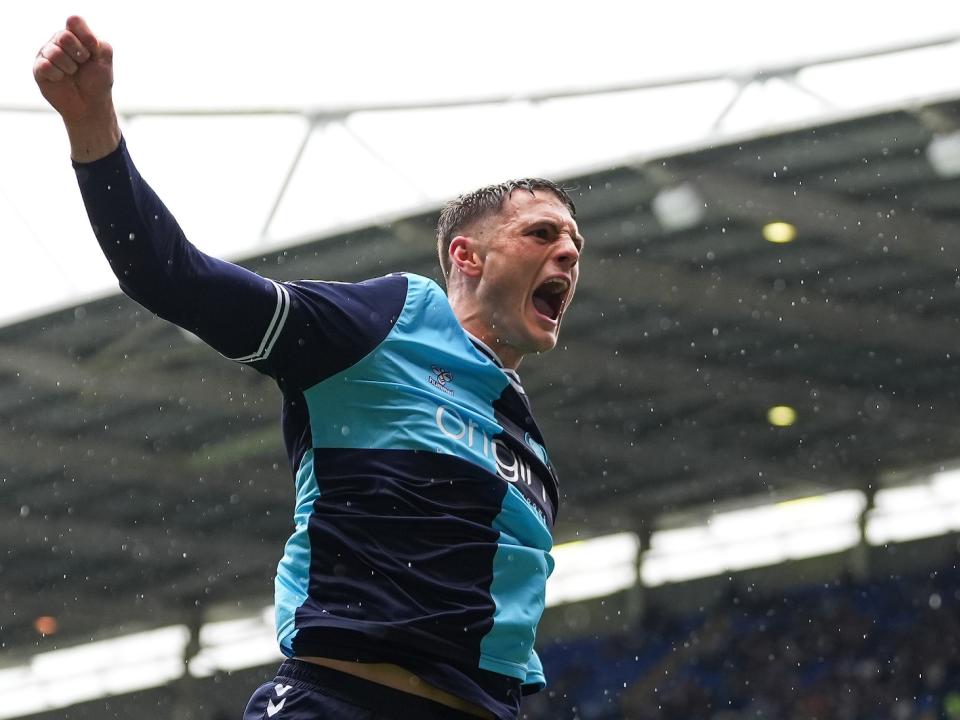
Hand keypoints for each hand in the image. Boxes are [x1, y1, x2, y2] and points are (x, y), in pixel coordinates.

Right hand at [34, 16, 119, 160]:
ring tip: (72, 74)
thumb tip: (85, 39)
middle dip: (79, 54)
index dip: (86, 36)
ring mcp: (46, 54)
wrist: (90, 105)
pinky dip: (58, 75)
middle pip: (64, 36)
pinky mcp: (38, 69)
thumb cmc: (97, 81)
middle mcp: (58, 41)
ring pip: (54, 52)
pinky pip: (45, 66)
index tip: (93, 50)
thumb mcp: (105, 60)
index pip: (74, 21)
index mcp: (74, 35)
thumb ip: (99, 43)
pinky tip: (61, 79)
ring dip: (70, 67)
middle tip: (82, 64)